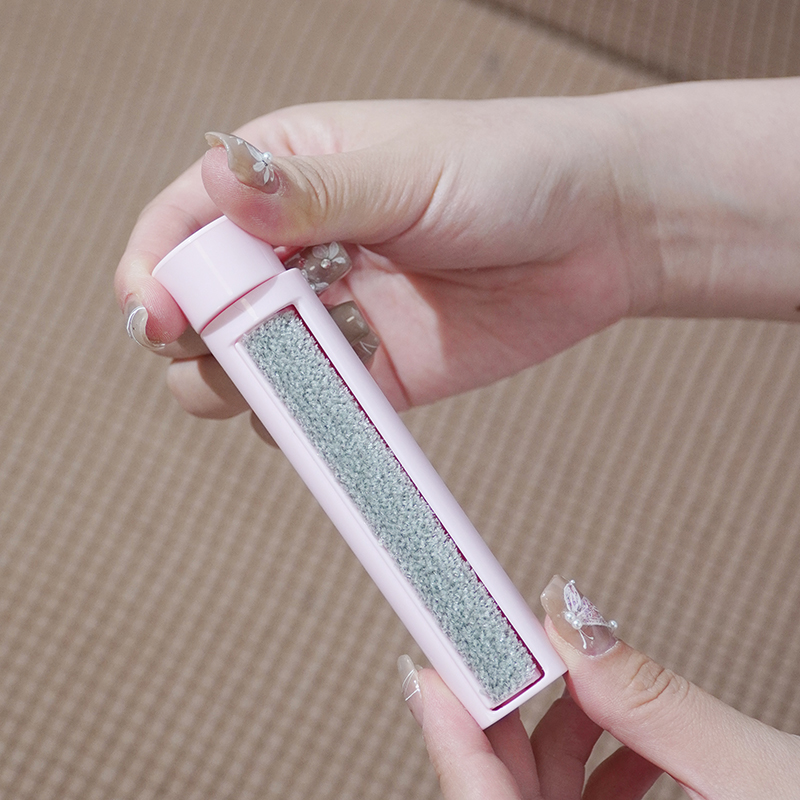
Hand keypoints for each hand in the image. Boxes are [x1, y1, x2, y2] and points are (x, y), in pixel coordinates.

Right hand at [115, 80, 799, 423]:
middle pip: (201, 305)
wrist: (603, 232)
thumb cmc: (510, 170)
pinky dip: (304, 422)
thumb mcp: (407, 169)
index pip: (185, 222)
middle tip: (231, 345)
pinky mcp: (378, 371)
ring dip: (242, 385)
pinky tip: (322, 415)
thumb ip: (312, 193)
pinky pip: (317, 408)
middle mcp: (300, 247)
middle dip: (195, 336)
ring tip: (280, 380)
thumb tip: (217, 185)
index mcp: (288, 176)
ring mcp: (337, 315)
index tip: (160, 313)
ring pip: (246, 366)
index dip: (157, 271)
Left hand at [399, 576, 799, 798]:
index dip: (452, 726)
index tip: (433, 660)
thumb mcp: (755, 780)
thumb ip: (656, 702)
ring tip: (600, 684)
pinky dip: (600, 766)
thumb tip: (570, 623)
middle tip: (522, 642)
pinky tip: (635, 741)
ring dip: (566, 731)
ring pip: (541, 793)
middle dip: (516, 708)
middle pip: (505, 787)